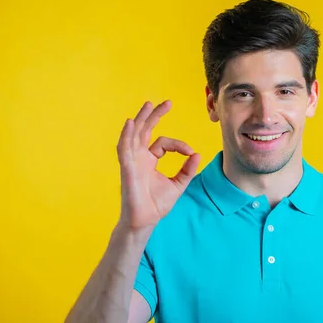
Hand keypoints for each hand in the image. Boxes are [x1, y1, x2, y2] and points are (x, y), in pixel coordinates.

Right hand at [116, 100, 200, 231]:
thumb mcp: (178, 184)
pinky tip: (131, 123)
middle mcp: (140, 157)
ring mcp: (132, 161)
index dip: (179, 145)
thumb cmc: (157, 204)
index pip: (164, 143)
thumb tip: (197, 155)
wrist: (145, 220)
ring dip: (141, 119)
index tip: (191, 152)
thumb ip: (187, 170)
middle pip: (146, 130)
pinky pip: (124, 148)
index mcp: (150, 160)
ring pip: (135, 134)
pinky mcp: (127, 168)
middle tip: (167, 102)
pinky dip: (127, 135)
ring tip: (148, 105)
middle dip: (155, 116)